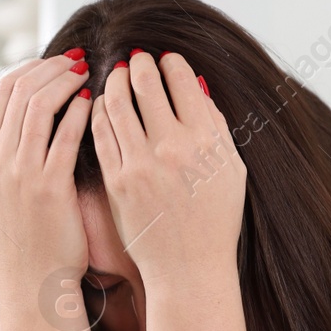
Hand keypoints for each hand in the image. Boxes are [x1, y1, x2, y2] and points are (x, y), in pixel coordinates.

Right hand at [0, 53, 91, 286]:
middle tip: (79, 60)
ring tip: (89, 75)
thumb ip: (20, 149)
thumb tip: (42, 112)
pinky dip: (79, 114)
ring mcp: (20, 172)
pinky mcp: (48, 188)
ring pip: (40, 106)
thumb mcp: (11, 187)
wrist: (35, 279)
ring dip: (67, 83)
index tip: (59, 61)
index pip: (4, 89)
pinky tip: (95, 105)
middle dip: (52, 67)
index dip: (33, 66)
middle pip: (22, 89)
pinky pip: (64, 137)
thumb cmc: (33, 234)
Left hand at [90, 52, 245, 281]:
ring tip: (116, 78)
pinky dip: (98, 112)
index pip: (182, 80)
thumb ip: (216, 126)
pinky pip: (101, 133)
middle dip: (138, 63)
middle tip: (135, 60)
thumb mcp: (231, 172)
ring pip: (116, 103)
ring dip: (114, 82)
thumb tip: (196, 87)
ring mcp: (141, 164)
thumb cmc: (215, 222)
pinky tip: (102, 107)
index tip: (166, 61)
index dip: (171, 62)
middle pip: (146, 82)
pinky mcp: (117, 182)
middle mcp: (173, 148)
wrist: (190, 270)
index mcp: (206, 141)